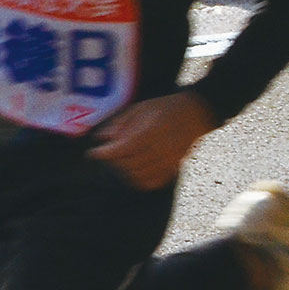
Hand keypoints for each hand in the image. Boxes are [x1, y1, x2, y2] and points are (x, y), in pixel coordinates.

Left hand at [90, 91, 215, 189]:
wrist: (196, 114)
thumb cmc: (165, 107)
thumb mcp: (140, 108)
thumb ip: (120, 123)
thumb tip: (101, 137)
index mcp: (153, 130)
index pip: (125, 148)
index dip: (106, 153)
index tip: (92, 153)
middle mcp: (162, 147)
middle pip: (130, 163)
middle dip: (113, 160)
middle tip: (107, 152)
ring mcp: (170, 159)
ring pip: (140, 175)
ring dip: (124, 170)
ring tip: (119, 160)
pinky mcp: (174, 167)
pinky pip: (155, 181)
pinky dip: (140, 180)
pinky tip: (133, 171)